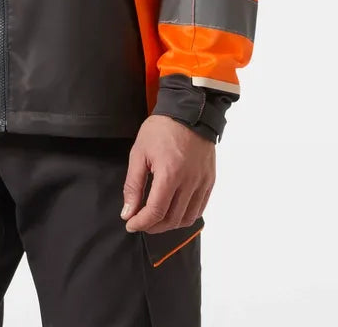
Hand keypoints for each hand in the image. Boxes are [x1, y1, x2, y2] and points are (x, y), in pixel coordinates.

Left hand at [121, 114, 214, 233]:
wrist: (189, 111)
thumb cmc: (161, 129)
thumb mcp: (139, 152)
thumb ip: (133, 185)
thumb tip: (128, 212)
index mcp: (170, 173)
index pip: (156, 211)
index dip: (141, 223)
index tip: (130, 224)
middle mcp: (189, 181)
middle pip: (172, 219)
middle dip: (153, 226)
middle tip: (140, 222)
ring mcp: (202, 182)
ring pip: (187, 218)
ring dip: (170, 225)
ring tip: (156, 219)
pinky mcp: (210, 180)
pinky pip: (200, 208)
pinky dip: (186, 216)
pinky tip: (174, 211)